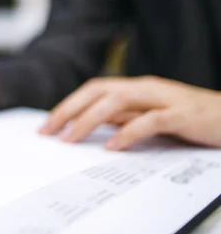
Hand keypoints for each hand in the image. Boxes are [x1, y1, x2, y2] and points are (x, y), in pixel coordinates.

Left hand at [39, 76, 220, 149]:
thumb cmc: (188, 119)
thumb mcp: (149, 117)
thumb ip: (123, 118)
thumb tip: (90, 126)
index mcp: (135, 87)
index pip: (92, 91)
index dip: (66, 106)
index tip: (45, 127)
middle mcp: (145, 87)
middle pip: (97, 91)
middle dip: (68, 111)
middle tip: (48, 132)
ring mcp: (163, 98)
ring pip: (117, 100)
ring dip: (89, 119)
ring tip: (70, 138)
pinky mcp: (182, 114)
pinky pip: (150, 120)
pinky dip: (128, 132)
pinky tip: (113, 146)